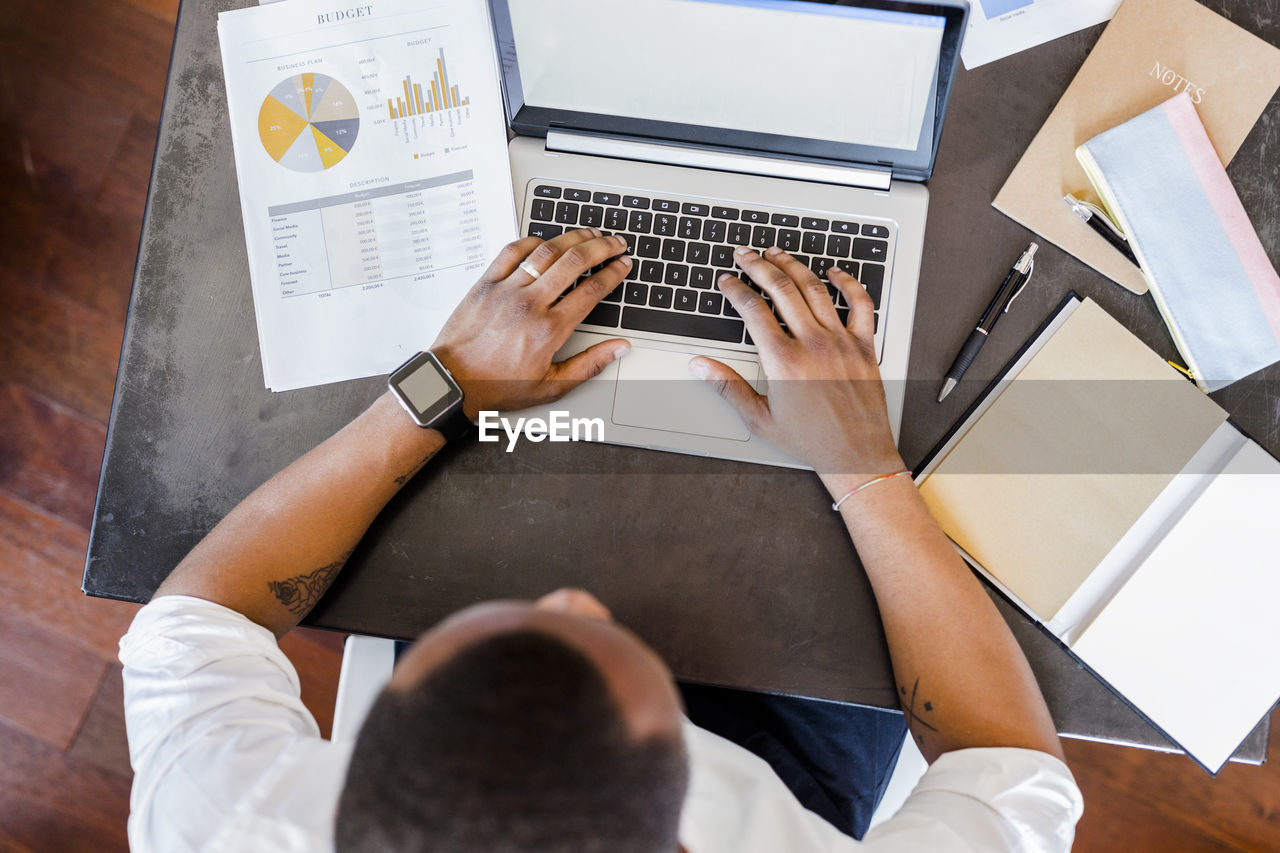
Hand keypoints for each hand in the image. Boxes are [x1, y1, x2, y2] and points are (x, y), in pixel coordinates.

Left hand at [431, 228, 631, 418]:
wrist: (453, 382)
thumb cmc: (497, 385)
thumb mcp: (552, 386)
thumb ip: (590, 364)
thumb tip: (619, 348)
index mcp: (550, 329)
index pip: (592, 290)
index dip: (614, 272)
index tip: (623, 264)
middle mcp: (530, 304)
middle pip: (575, 262)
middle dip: (601, 247)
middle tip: (614, 242)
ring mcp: (507, 290)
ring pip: (547, 251)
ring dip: (573, 238)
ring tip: (589, 234)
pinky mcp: (486, 283)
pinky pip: (512, 251)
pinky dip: (532, 241)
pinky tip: (546, 241)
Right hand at [690, 246, 903, 490]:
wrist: (855, 453)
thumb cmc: (811, 440)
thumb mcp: (760, 417)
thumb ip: (727, 386)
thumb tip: (700, 365)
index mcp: (783, 361)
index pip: (753, 310)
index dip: (736, 289)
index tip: (727, 281)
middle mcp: (812, 344)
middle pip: (781, 289)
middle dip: (759, 266)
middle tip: (745, 254)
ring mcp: (840, 341)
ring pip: (815, 290)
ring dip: (793, 266)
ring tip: (778, 253)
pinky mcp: (863, 345)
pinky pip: (860, 304)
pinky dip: (848, 283)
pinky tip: (834, 272)